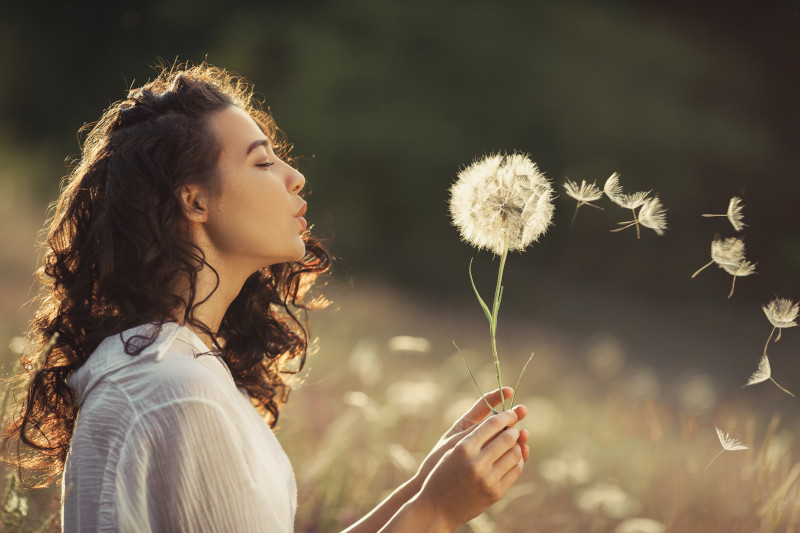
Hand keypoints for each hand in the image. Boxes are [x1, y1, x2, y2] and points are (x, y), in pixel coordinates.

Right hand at [412, 405, 528, 529]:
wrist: (436, 508)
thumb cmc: (442, 473)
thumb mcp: (452, 450)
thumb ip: (474, 435)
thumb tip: (501, 421)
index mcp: (463, 448)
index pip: (492, 424)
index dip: (506, 415)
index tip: (512, 413)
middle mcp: (476, 463)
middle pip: (507, 438)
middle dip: (514, 430)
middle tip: (514, 429)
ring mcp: (487, 480)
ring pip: (515, 454)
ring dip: (517, 445)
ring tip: (513, 443)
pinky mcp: (496, 493)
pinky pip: (515, 471)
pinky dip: (517, 461)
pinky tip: (512, 458)